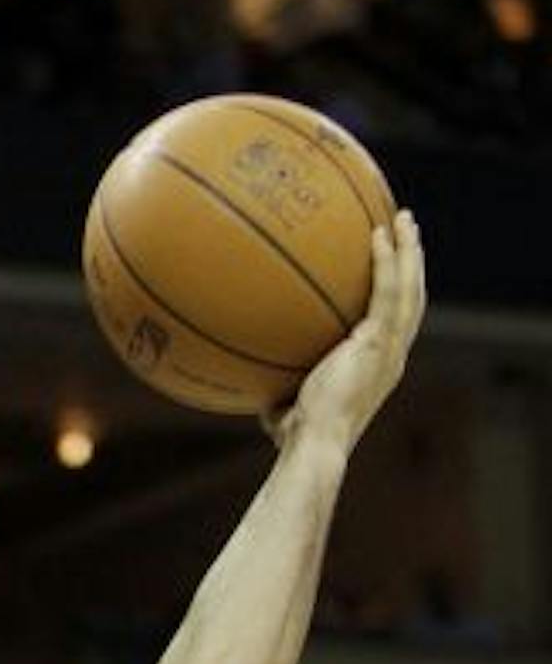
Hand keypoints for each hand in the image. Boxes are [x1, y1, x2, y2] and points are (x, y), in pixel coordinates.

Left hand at [270, 212, 424, 450]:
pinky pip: (388, 291)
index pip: (396, 322)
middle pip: (413, 297)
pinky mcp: (379, 341)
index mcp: (378, 366)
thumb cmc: (297, 437)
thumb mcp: (286, 407)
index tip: (391, 266)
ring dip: (409, 250)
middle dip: (412, 262)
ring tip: (403, 218)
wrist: (314, 445)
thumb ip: (278, 392)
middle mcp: (392, 354)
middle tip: (405, 229)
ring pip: (410, 287)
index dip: (399, 292)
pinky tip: (379, 233)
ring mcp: (390, 347)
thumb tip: (250, 386)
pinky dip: (388, 261)